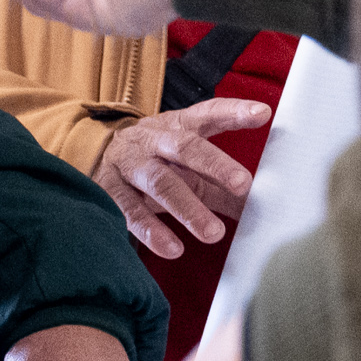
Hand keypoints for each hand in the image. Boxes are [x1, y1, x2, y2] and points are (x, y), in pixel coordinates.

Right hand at [96, 99, 271, 258]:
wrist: (95, 157)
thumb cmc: (156, 161)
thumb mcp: (189, 167)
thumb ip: (223, 187)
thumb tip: (265, 210)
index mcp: (177, 126)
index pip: (208, 114)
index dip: (234, 112)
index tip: (262, 114)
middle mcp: (153, 139)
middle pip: (184, 147)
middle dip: (215, 165)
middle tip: (244, 184)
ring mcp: (129, 163)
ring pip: (159, 181)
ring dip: (187, 207)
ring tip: (213, 233)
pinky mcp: (109, 189)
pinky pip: (129, 209)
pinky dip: (151, 230)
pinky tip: (172, 247)